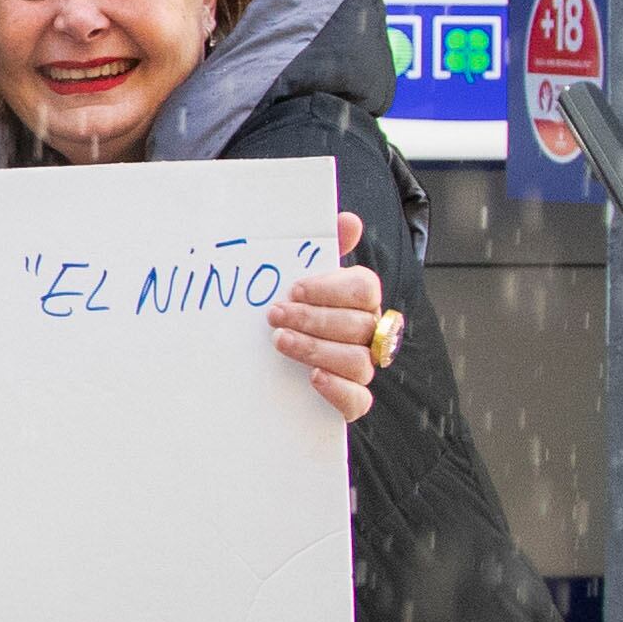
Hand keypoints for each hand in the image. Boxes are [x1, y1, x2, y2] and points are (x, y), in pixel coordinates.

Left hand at [270, 212, 393, 423]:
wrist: (256, 364)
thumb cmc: (286, 309)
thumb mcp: (295, 277)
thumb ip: (322, 248)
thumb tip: (350, 220)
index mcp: (358, 299)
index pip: (365, 288)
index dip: (332, 288)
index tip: (295, 289)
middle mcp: (367, 333)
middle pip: (358, 325)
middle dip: (314, 319)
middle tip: (275, 315)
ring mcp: (360, 368)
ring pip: (358, 361)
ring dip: (317, 349)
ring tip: (280, 342)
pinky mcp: (349, 401)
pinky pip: (359, 400)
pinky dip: (338, 390)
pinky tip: (313, 377)